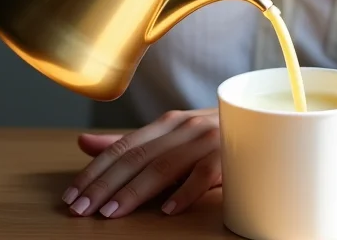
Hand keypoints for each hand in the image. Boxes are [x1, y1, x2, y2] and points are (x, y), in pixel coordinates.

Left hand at [62, 109, 221, 218]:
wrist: (265, 129)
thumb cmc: (213, 140)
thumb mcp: (170, 140)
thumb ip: (129, 144)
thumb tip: (83, 143)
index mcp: (168, 124)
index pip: (123, 147)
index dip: (95, 171)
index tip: (71, 196)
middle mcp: (185, 127)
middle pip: (137, 157)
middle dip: (105, 184)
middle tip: (80, 210)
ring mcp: (208, 140)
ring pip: (164, 165)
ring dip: (134, 191)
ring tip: (110, 212)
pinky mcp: (231, 156)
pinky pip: (204, 175)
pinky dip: (185, 192)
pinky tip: (167, 210)